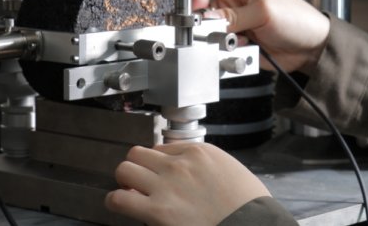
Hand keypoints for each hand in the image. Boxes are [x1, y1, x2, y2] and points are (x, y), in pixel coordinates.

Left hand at [105, 142, 268, 225]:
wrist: (250, 224)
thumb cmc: (248, 204)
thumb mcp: (231, 170)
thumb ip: (207, 167)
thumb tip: (195, 175)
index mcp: (199, 152)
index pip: (162, 148)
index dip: (158, 164)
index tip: (160, 174)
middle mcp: (178, 164)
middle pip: (139, 153)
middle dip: (137, 167)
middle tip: (141, 181)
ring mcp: (165, 185)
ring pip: (125, 169)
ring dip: (125, 181)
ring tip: (130, 193)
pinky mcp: (156, 210)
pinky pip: (119, 199)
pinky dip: (116, 201)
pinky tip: (122, 206)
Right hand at [192, 0, 329, 73]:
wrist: (312, 48)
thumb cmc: (299, 19)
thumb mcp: (265, 11)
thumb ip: (233, 15)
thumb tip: (206, 19)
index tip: (197, 10)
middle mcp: (234, 0)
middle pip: (202, 7)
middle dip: (207, 22)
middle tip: (214, 31)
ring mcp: (236, 21)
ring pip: (209, 31)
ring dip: (219, 39)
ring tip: (238, 40)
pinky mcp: (238, 40)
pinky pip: (220, 47)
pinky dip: (227, 51)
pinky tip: (244, 48)